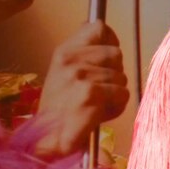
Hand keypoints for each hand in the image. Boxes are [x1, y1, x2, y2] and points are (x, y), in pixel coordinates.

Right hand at [35, 21, 128, 157]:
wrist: (47, 140)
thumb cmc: (60, 110)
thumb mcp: (63, 73)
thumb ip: (82, 52)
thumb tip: (102, 29)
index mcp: (64, 51)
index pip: (98, 28)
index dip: (110, 41)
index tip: (108, 57)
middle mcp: (71, 60)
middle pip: (116, 54)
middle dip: (114, 73)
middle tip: (98, 91)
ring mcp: (80, 76)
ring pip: (122, 77)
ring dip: (115, 94)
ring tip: (95, 105)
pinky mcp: (90, 94)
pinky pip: (122, 94)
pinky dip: (116, 108)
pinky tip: (98, 115)